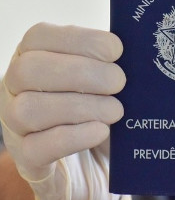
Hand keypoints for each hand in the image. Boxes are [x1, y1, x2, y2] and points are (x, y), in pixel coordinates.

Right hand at [0, 23, 129, 199]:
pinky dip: (74, 137)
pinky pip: (37, 148)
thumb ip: (111, 63)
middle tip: (119, 82)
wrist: (98, 163)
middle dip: (82, 72)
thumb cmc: (102, 108)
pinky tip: (101, 131)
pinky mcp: (28, 160)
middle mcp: (14, 88)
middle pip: (29, 70)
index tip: (116, 50)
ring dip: (81, 106)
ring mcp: (15, 126)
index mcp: (33, 57)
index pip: (39, 36)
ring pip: (29, 109)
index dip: (79, 39)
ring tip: (116, 110)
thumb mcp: (107, 80)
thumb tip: (134, 51)